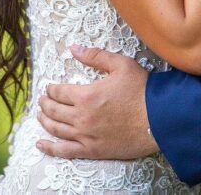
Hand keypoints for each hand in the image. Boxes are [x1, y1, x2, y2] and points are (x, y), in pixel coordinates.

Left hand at [35, 45, 158, 159]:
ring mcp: (86, 136)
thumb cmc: (142, 90)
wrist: (160, 119)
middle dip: (45, 104)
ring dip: (45, 121)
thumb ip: (95, 56)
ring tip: (40, 116)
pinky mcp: (93, 150)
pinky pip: (65, 151)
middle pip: (53, 111)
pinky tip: (40, 144)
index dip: (51, 89)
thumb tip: (74, 48)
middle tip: (43, 100)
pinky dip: (50, 148)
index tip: (49, 88)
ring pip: (56, 130)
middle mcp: (82, 117)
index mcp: (86, 95)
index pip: (58, 92)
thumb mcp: (120, 65)